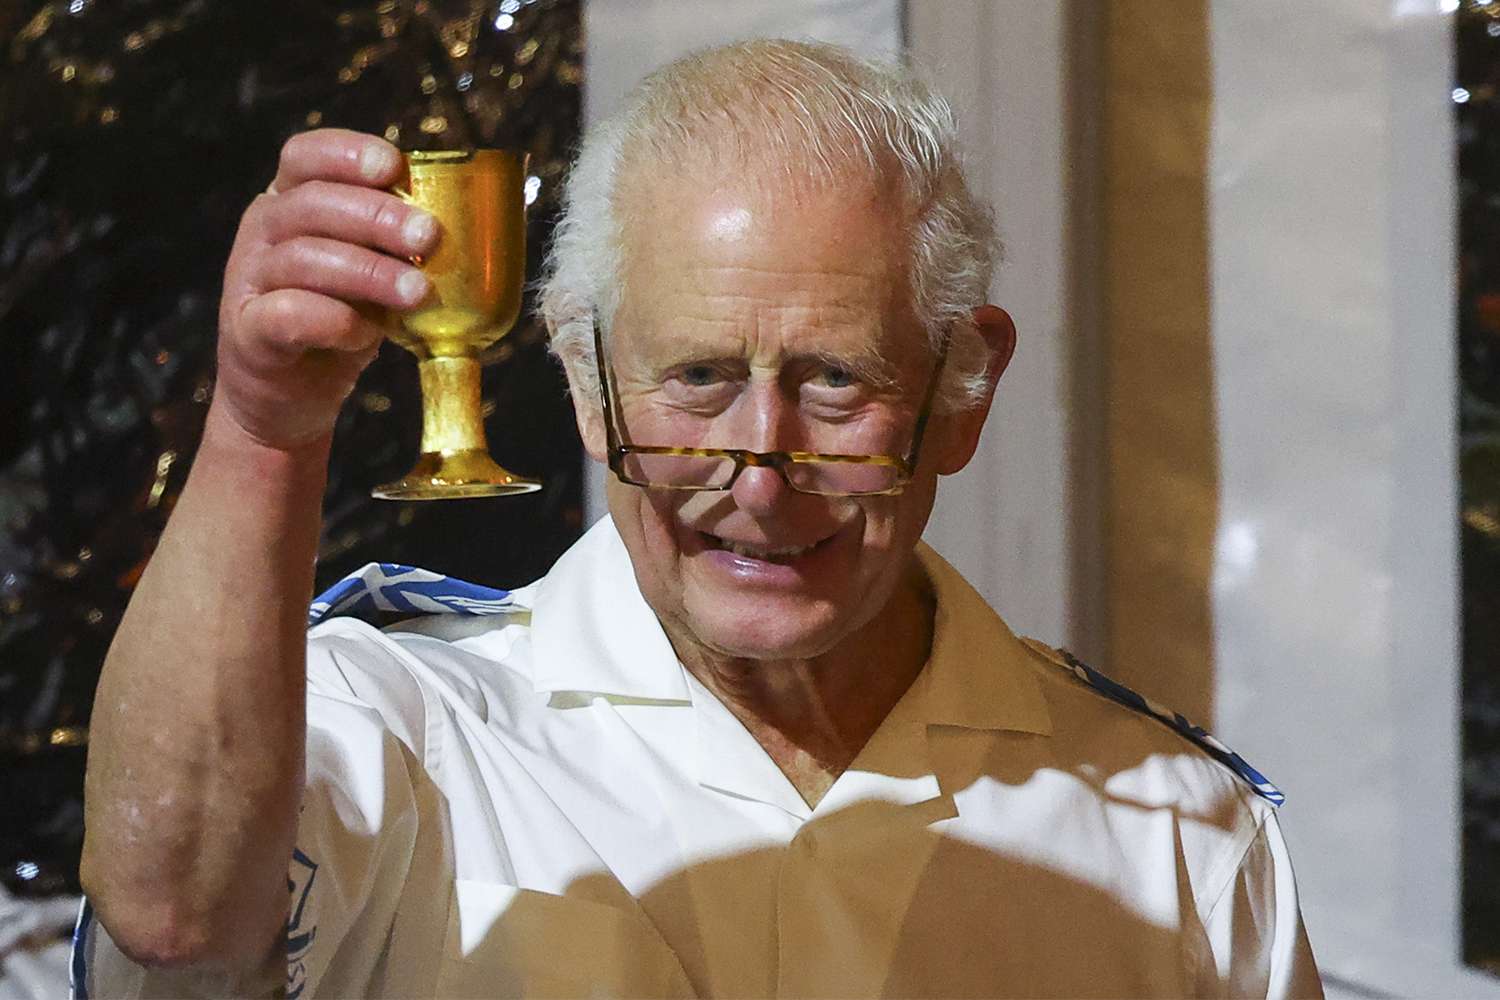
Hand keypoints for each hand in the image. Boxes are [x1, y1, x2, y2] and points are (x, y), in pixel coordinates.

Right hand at [213, 129, 437, 449]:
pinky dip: (333, 320)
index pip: (306, 156)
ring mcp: (249, 279)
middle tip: (429, 237)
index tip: (393, 166)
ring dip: (369, 273)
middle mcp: (263, 231)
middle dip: (376, 216)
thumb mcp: (372, 275)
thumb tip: (471, 229)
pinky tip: (367, 333)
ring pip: (303, 258)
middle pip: (311, 204)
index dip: (347, 152)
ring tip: (418, 292)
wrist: (291, 397)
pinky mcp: (247, 331)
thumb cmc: (341, 322)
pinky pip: (287, 313)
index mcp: (291, 202)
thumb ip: (397, 249)